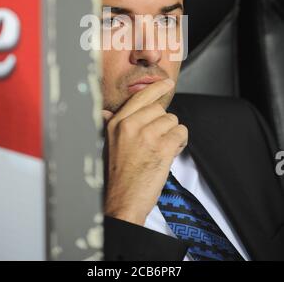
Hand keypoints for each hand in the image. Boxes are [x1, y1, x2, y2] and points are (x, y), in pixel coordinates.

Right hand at [102, 79, 187, 225]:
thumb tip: (105, 112)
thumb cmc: (115, 176)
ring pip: (173, 121)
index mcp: (117, 123)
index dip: (156, 89)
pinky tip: (170, 153)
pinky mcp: (163, 148)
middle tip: (158, 139)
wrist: (121, 202)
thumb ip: (110, 124)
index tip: (166, 83)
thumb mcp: (107, 144)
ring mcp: (147, 135)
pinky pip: (181, 133)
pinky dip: (180, 143)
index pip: (141, 97)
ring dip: (172, 134)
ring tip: (161, 149)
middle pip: (160, 109)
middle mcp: (131, 125)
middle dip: (164, 124)